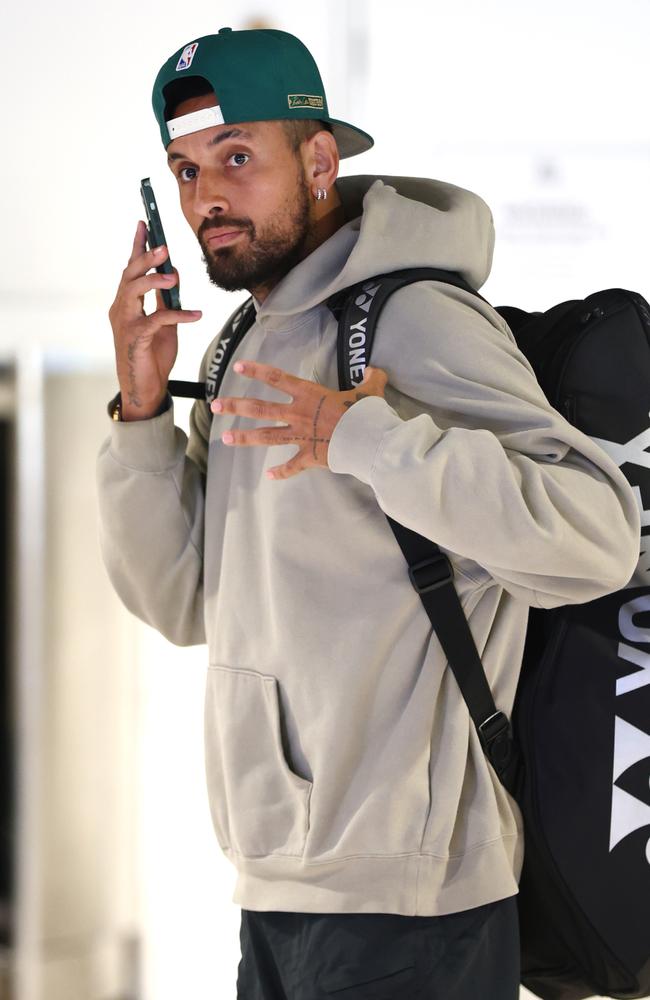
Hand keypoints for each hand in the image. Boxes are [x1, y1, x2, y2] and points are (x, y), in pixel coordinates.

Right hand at [108, 220, 202, 419]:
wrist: (147, 388)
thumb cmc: (152, 355)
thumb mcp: (165, 323)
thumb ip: (167, 299)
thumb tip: (176, 273)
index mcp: (126, 302)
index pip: (130, 268)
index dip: (137, 245)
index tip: (144, 223)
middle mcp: (121, 308)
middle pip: (129, 274)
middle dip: (145, 257)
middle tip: (163, 245)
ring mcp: (125, 323)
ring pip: (133, 291)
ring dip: (153, 279)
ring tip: (173, 275)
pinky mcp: (135, 338)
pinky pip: (157, 320)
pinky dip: (178, 315)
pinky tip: (196, 315)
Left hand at [210, 360, 387, 479]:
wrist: (368, 441)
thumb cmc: (367, 414)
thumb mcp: (371, 390)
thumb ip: (371, 378)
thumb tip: (374, 369)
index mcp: (309, 395)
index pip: (276, 378)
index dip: (256, 371)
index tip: (237, 366)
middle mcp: (298, 414)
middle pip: (260, 409)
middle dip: (235, 407)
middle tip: (215, 405)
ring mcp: (301, 436)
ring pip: (266, 436)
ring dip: (245, 438)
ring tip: (225, 438)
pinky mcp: (309, 457)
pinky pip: (291, 466)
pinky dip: (281, 472)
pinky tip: (269, 475)